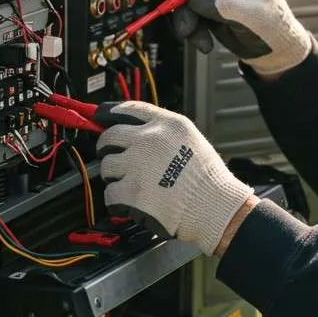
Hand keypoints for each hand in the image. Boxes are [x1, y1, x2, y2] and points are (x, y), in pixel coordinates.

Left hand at [93, 101, 254, 255]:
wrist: (214, 206)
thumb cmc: (208, 179)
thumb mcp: (191, 139)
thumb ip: (164, 132)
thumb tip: (137, 132)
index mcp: (166, 125)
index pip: (129, 110)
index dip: (111, 113)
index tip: (103, 116)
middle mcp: (149, 140)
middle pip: (109, 137)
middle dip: (107, 148)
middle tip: (113, 158)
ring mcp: (138, 166)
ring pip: (106, 166)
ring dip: (113, 176)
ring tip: (130, 184)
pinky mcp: (131, 192)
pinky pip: (109, 193)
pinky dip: (116, 200)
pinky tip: (130, 201)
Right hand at [166, 0, 312, 75]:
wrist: (277, 53)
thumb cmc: (274, 30)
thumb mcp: (252, 17)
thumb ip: (224, 5)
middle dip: (186, 9)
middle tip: (186, 30)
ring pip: (188, 3)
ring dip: (189, 25)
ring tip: (201, 43)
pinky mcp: (209, 10)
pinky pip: (191, 17)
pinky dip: (193, 32)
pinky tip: (205, 45)